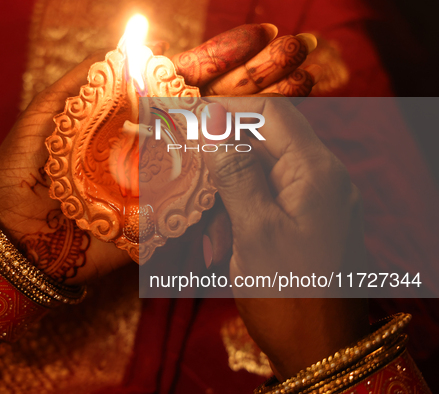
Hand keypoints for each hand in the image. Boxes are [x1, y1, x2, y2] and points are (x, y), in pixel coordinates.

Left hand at [0, 24, 318, 285]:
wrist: (16, 236)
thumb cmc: (24, 169)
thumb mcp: (50, 112)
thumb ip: (91, 78)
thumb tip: (146, 47)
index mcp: (130, 112)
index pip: (186, 78)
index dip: (223, 57)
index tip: (263, 35)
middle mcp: (156, 140)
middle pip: (215, 103)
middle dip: (258, 75)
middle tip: (299, 50)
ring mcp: (167, 176)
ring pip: (222, 143)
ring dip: (265, 114)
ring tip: (304, 84)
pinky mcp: (169, 214)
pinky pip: (212, 194)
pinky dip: (246, 174)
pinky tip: (278, 149)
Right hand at [201, 98, 368, 378]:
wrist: (323, 352)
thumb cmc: (288, 296)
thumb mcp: (253, 229)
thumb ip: (235, 170)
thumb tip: (214, 117)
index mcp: (316, 172)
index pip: (270, 114)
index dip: (226, 110)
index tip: (185, 119)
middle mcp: (323, 178)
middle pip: (265, 143)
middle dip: (222, 162)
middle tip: (186, 180)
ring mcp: (318, 201)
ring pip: (262, 176)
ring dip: (227, 197)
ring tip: (210, 238)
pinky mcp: (310, 222)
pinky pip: (269, 202)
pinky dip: (241, 216)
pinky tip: (222, 246)